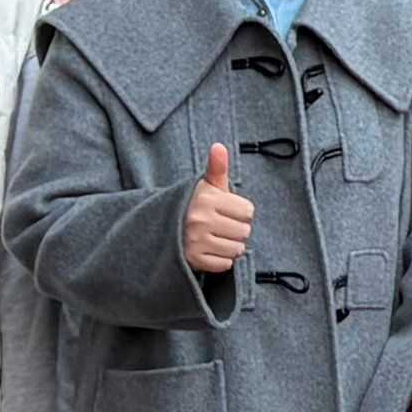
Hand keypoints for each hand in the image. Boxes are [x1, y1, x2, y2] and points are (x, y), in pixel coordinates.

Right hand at [180, 138, 252, 275]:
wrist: (163, 228)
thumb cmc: (194, 204)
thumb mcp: (205, 185)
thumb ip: (217, 167)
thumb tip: (219, 146)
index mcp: (206, 199)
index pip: (248, 211)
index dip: (241, 211)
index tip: (227, 210)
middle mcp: (199, 219)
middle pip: (244, 231)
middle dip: (237, 229)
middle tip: (221, 225)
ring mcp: (195, 241)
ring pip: (237, 249)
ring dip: (230, 246)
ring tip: (216, 237)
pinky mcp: (193, 259)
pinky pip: (225, 264)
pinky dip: (221, 260)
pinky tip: (210, 249)